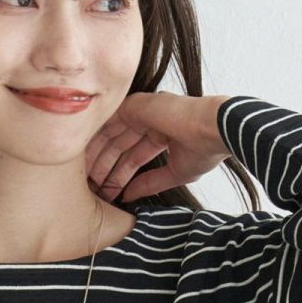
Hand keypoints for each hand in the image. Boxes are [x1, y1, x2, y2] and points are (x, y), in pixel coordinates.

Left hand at [85, 91, 229, 203]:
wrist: (214, 130)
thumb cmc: (204, 150)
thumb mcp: (174, 173)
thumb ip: (150, 184)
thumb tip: (128, 197)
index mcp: (162, 133)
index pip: (133, 155)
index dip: (120, 174)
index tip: (108, 191)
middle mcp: (150, 121)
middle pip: (119, 145)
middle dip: (105, 166)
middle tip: (91, 186)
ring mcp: (142, 112)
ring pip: (111, 134)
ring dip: (98, 155)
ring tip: (87, 177)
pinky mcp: (135, 105)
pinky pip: (109, 121)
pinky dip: (98, 137)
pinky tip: (87, 154)